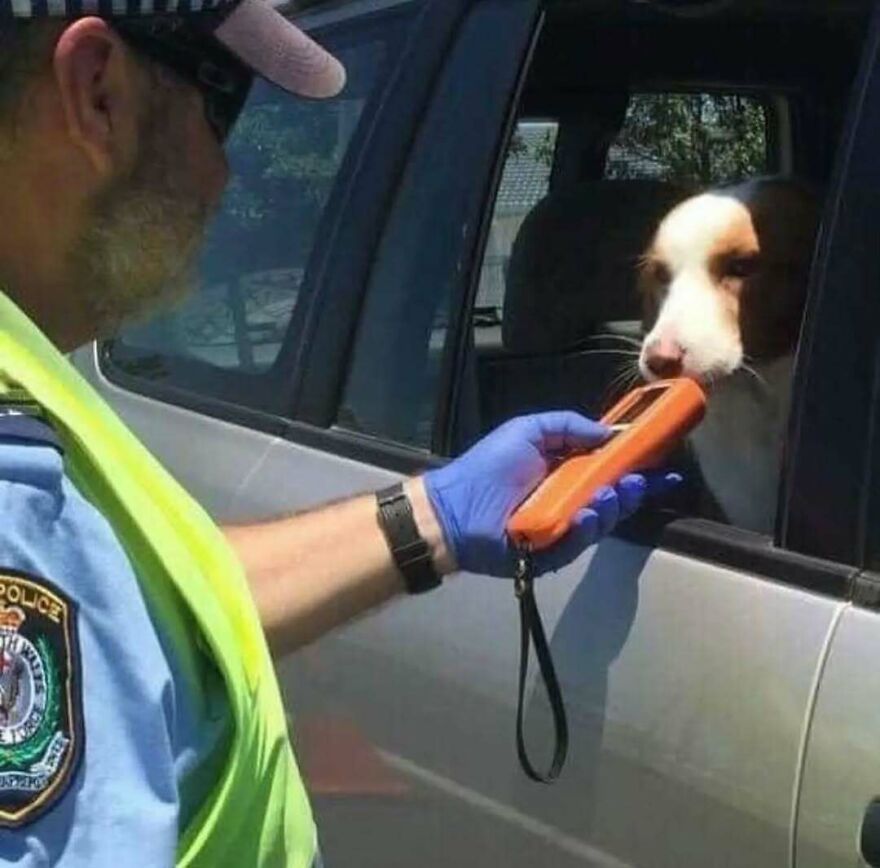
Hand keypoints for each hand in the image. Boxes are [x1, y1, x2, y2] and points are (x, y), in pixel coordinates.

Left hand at [424, 412, 679, 576]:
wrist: (452, 508)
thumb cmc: (488, 467)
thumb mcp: (527, 430)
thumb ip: (567, 426)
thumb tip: (608, 433)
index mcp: (565, 472)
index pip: (609, 471)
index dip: (636, 467)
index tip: (663, 464)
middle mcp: (568, 501)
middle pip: (612, 499)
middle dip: (631, 490)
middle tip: (640, 480)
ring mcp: (561, 529)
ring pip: (601, 523)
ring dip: (612, 508)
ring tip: (612, 493)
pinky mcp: (551, 555)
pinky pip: (577, 544)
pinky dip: (586, 530)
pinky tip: (587, 515)